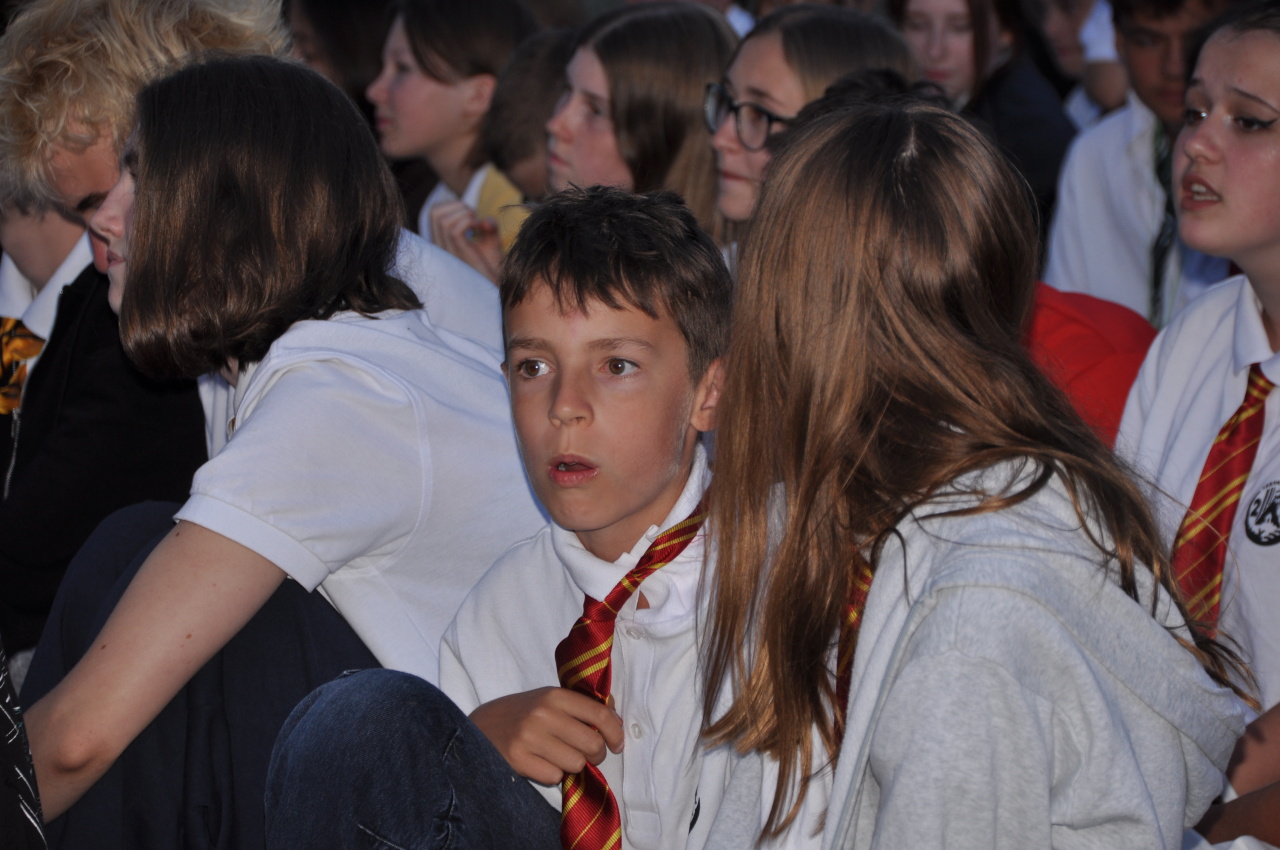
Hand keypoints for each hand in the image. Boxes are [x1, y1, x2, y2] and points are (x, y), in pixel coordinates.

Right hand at [428, 200, 501, 283]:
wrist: (496, 291)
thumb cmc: (493, 270)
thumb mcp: (491, 243)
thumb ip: (489, 227)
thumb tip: (486, 220)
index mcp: (443, 242)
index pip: (433, 212)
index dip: (452, 205)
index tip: (471, 214)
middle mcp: (441, 247)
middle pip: (434, 212)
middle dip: (457, 205)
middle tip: (475, 216)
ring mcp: (448, 252)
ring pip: (443, 220)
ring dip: (464, 213)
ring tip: (478, 224)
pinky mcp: (459, 255)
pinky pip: (455, 230)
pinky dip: (469, 221)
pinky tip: (479, 229)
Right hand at [470, 687, 623, 784]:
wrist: (478, 727)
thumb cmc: (520, 714)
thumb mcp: (548, 699)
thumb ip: (580, 705)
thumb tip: (616, 715)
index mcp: (554, 695)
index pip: (599, 714)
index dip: (615, 732)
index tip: (617, 744)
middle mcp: (543, 714)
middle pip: (592, 744)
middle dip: (596, 754)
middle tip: (588, 754)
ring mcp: (530, 738)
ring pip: (576, 763)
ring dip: (572, 765)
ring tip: (558, 756)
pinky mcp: (519, 760)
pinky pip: (555, 776)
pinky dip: (552, 774)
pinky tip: (540, 763)